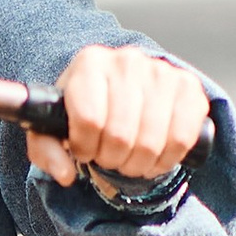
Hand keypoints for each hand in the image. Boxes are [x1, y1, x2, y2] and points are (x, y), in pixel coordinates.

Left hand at [25, 47, 208, 195]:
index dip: (85, 147)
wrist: (119, 87)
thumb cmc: (83, 109)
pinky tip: (154, 157)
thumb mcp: (51, 128)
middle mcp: (127, 61)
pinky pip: (182, 138)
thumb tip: (65, 174)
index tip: (83, 150)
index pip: (88, 119)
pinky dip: (166, 159)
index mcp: (89, 63)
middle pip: (120, 135)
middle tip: (108, 158)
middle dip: (111, 159)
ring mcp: (162, 72)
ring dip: (138, 164)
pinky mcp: (189, 87)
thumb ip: (46, 151)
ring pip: (151, 141)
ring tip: (129, 159)